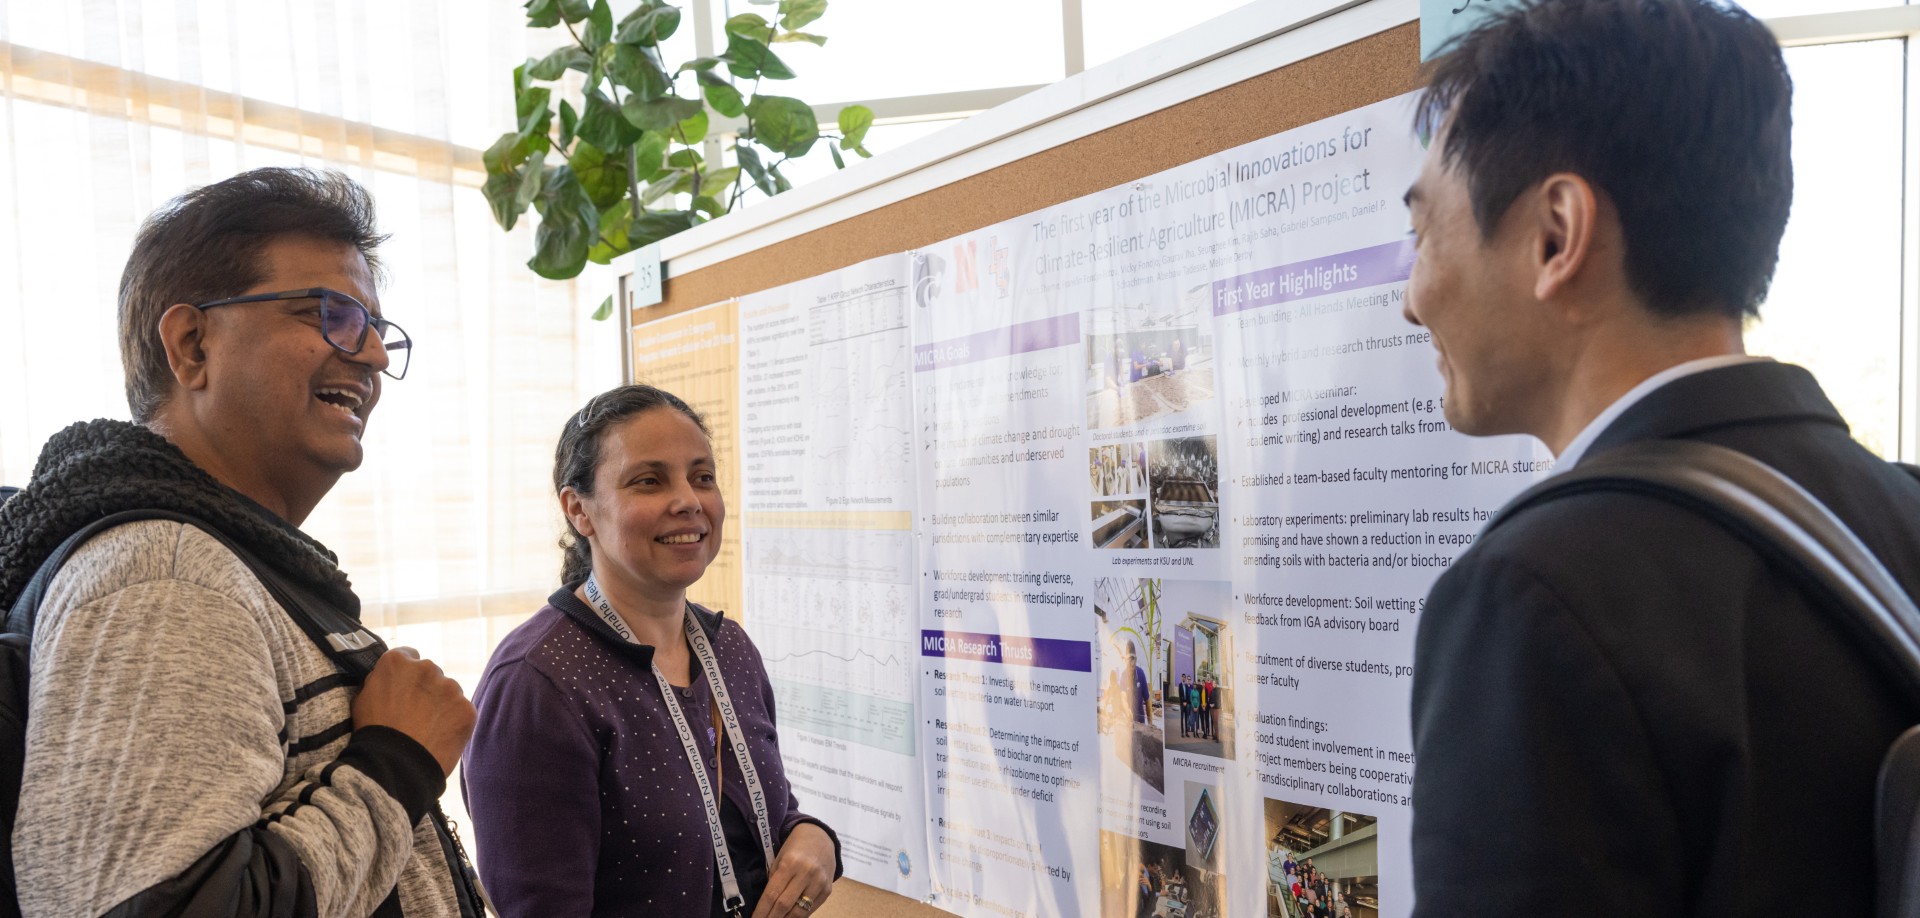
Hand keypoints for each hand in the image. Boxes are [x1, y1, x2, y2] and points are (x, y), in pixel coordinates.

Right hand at [351, 647, 475, 775]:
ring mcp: (450, 687)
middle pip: (431, 674)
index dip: (406, 675)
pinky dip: (454, 722)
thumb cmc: (372, 734)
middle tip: (415, 715)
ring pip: (449, 692)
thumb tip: (391, 678)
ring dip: (442, 705)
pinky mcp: (466, 708)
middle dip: (425, 689)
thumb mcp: (362, 699)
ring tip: (427, 730)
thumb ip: (380, 681)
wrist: (393, 766)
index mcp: (397, 662)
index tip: (404, 689)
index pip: (408, 657)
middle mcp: (426, 668)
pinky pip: (462, 711)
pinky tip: (439, 737)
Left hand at [752, 822, 834, 917]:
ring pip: (799, 912)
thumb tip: (766, 906)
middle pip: (785, 905)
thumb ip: (774, 881)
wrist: (821, 838)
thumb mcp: (779, 859)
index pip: (772, 894)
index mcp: (790, 863)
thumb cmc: (795, 849)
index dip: (762, 911)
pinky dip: (799, 917)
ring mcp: (819, 883)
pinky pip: (811, 910)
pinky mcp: (827, 890)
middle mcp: (806, 873)